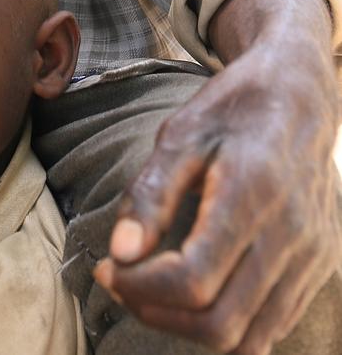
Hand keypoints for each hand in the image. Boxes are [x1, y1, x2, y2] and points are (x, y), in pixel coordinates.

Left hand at [94, 45, 340, 352]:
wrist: (300, 96)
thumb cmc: (234, 110)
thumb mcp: (181, 134)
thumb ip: (151, 193)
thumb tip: (121, 252)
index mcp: (252, 192)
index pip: (193, 278)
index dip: (140, 286)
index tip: (107, 268)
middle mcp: (291, 234)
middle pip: (220, 322)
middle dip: (157, 314)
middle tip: (121, 285)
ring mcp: (311, 257)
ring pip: (248, 339)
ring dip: (189, 329)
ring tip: (151, 293)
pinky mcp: (320, 268)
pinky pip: (272, 326)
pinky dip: (228, 328)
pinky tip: (193, 294)